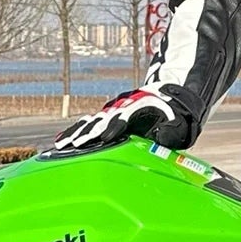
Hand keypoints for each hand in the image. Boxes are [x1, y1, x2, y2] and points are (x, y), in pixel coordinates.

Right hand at [54, 87, 193, 152]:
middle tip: (76, 144)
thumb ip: (171, 131)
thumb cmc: (175, 116)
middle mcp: (123, 106)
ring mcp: (113, 111)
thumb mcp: (180, 124)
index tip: (106, 137)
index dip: (116, 126)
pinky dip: (75, 132)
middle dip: (90, 132)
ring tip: (62, 145)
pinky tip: (61, 142)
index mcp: (142, 106)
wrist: (169, 96)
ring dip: (78, 133)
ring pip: (93, 121)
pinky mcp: (107, 116)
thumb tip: (162, 135)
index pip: (126, 117)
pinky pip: (89, 124)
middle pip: (104, 119)